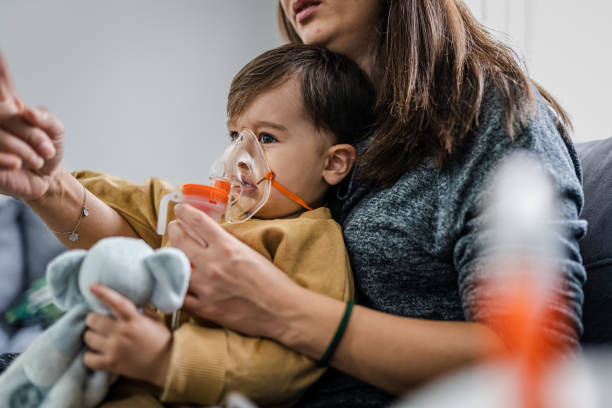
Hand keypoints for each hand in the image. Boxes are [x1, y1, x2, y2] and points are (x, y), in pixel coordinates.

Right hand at [0, 51, 64, 199]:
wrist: (46, 180)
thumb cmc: (48, 151)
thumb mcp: (56, 131)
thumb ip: (46, 118)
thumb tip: (27, 113)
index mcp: (9, 105)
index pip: (1, 81)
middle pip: (4, 111)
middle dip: (30, 132)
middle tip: (48, 148)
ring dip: (23, 148)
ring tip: (39, 160)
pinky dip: (6, 158)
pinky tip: (17, 164)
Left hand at [83, 284, 171, 387]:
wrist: (166, 363)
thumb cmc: (161, 339)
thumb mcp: (155, 319)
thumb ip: (143, 307)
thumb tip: (135, 296)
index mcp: (134, 320)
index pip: (116, 302)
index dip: (103, 293)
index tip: (92, 286)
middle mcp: (122, 333)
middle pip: (93, 320)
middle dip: (93, 319)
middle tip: (98, 322)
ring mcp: (115, 349)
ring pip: (88, 337)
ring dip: (91, 335)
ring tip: (98, 337)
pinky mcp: (111, 364)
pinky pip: (88, 358)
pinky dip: (90, 356)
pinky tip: (96, 353)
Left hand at [167, 203, 299, 340]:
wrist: (282, 310)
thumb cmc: (272, 281)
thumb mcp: (250, 253)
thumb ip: (228, 244)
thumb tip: (210, 237)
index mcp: (227, 247)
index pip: (198, 221)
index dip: (185, 212)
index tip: (180, 210)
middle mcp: (213, 264)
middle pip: (180, 240)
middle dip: (174, 230)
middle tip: (174, 228)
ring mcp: (206, 288)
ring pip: (174, 267)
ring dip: (171, 259)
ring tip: (172, 255)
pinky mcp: (205, 308)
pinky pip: (179, 296)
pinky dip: (175, 287)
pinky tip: (174, 282)